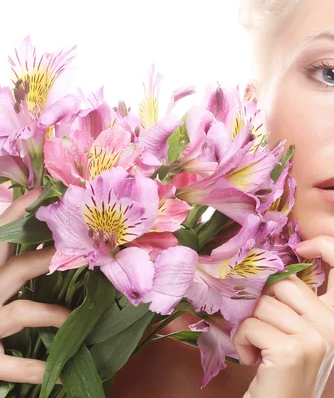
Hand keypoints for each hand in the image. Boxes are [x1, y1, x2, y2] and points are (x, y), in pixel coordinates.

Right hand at [0, 189, 69, 383]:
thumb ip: (9, 257)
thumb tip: (40, 222)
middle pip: (19, 266)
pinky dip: (39, 369)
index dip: (20, 212)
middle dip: (52, 257)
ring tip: (79, 318)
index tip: (44, 190)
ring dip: (55, 313)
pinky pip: (13, 364)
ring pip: (24, 310)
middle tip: (90, 252)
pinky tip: (62, 377)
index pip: (0, 235)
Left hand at [232, 235, 333, 397]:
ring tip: (260, 349)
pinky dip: (242, 342)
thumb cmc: (286, 371)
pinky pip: (250, 325)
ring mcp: (316, 338)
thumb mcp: (304, 332)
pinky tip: (253, 360)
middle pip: (286, 282)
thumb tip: (273, 262)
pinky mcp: (292, 350)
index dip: (326, 243)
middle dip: (264, 303)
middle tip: (266, 330)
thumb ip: (300, 300)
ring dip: (250, 326)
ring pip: (264, 303)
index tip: (301, 249)